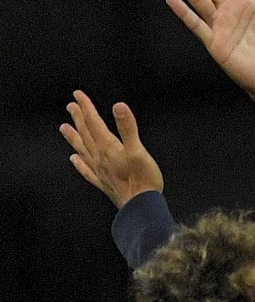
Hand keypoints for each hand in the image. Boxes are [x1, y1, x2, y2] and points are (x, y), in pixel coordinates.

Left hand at [60, 91, 162, 207]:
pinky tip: (74, 160)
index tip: (78, 95)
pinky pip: (87, 170)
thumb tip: (119, 106)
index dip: (86, 108)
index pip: (94, 123)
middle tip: (70, 106)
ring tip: (64, 128)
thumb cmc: (143, 179)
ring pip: (82, 149)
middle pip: (86, 134)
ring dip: (73, 138)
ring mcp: (100, 170)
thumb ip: (128, 128)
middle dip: (78, 118)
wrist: (140, 207)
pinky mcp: (104, 183)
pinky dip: (79, 164)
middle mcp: (100, 157)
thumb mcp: (138, 150)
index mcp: (108, 147)